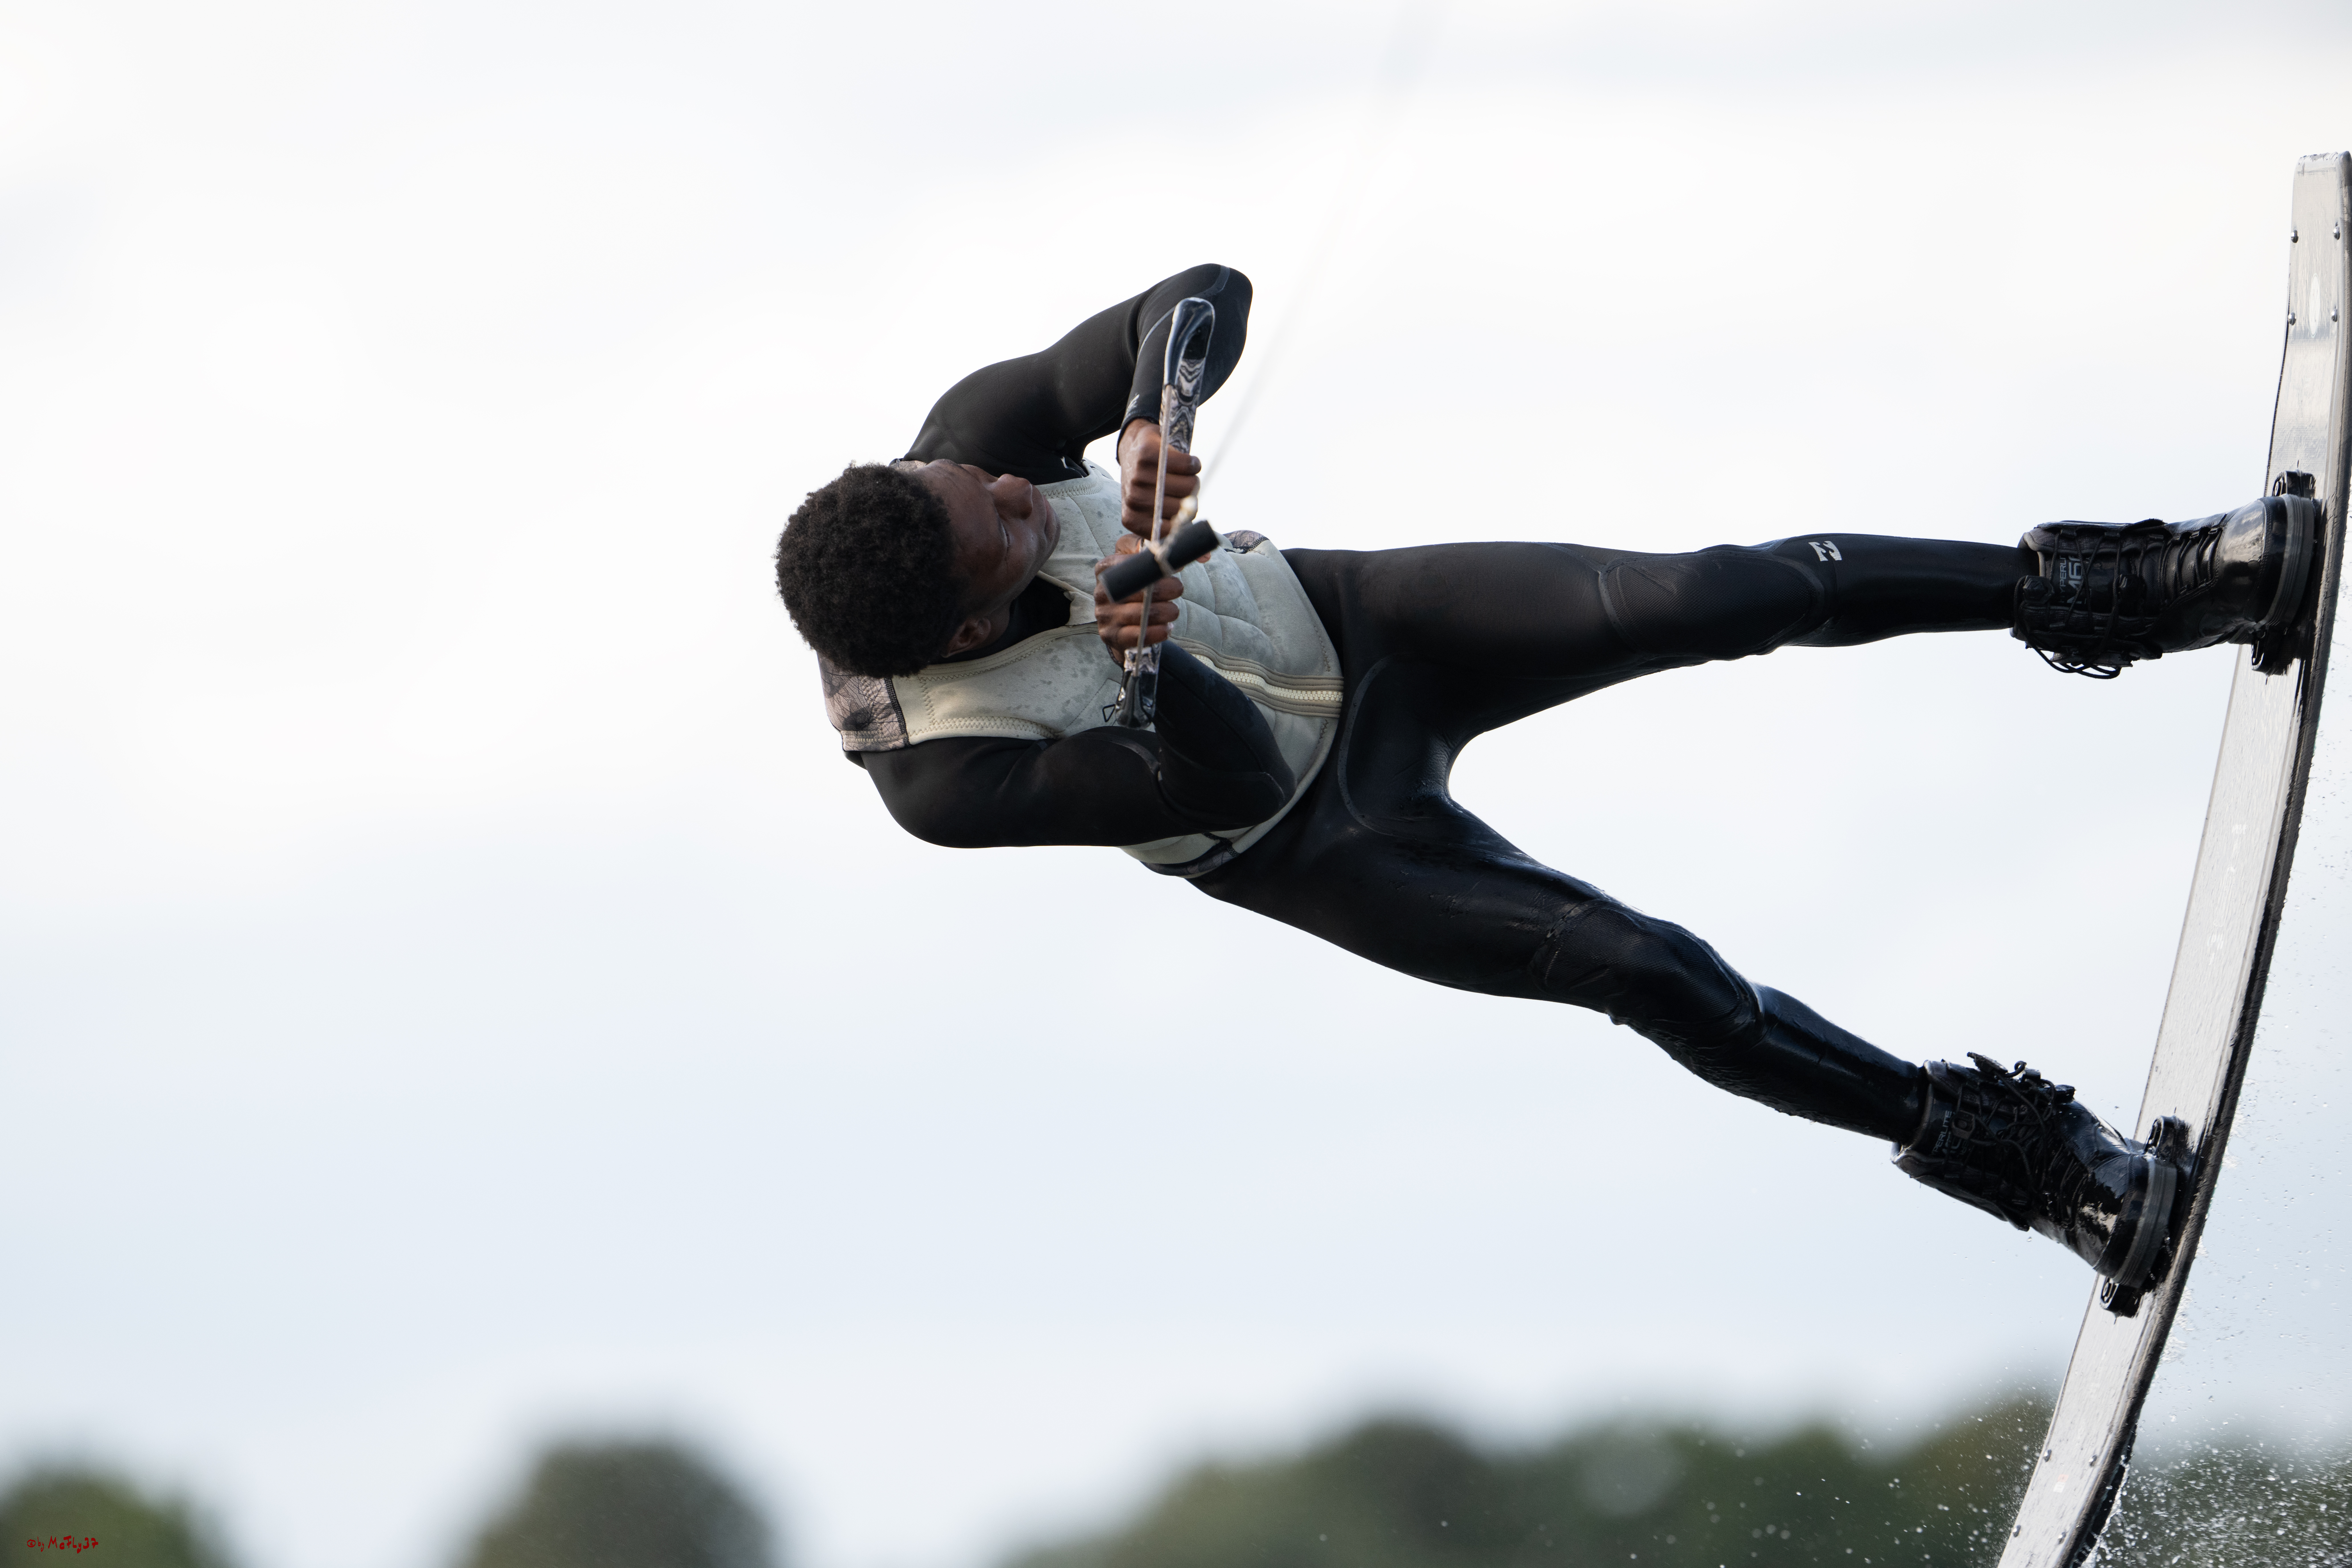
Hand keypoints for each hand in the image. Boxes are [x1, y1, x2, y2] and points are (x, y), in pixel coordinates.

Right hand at [1094, 534, 1181, 658]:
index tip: (1172, 568)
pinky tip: (1167, 628)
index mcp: (1106, 568)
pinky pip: (1138, 635)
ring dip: (1164, 612)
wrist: (1120, 621)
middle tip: (1178, 589)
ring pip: (1140, 613)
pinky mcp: (1110, 635)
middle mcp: (1101, 591)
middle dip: (1164, 589)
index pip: (1130, 562)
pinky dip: (1157, 632)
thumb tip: (1179, 555)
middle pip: (1138, 588)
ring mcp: (1104, 615)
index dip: (1154, 566)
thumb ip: (1150, 551)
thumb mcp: (1136, 564)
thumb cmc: (1135, 588)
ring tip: (1173, 611)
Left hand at [1117, 417, 1200, 539]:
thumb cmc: (1153, 486)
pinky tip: (1186, 463)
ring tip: (1181, 475)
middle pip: (1184, 508)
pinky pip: (1187, 465)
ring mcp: (1138, 477)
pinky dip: (1193, 464)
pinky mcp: (1147, 454)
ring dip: (1192, 479)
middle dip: (1190, 499)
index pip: (1171, 533)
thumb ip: (1179, 534)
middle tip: (1181, 488)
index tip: (1183, 511)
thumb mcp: (1160, 513)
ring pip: (1189, 486)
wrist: (1135, 450)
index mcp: (1134, 520)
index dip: (1185, 522)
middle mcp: (1134, 500)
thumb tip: (1204, 557)